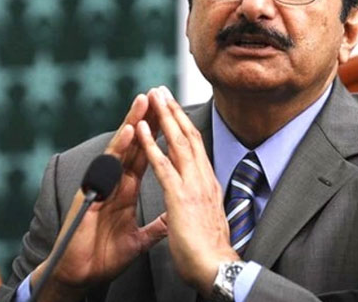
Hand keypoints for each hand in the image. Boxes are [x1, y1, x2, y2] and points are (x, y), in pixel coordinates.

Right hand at [32, 94, 167, 300]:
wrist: (81, 276)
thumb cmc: (105, 257)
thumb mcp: (138, 239)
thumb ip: (157, 225)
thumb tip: (174, 216)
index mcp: (126, 190)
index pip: (146, 156)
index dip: (158, 137)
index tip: (172, 116)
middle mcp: (114, 182)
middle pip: (133, 145)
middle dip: (145, 120)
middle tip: (159, 95)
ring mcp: (101, 185)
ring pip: (119, 149)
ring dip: (132, 124)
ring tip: (144, 102)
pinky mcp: (90, 193)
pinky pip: (106, 168)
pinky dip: (118, 150)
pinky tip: (130, 132)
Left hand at [137, 86, 239, 295]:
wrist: (215, 267)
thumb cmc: (209, 251)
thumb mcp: (205, 221)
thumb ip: (199, 206)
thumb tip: (195, 202)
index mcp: (207, 184)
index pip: (195, 147)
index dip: (183, 125)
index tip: (173, 109)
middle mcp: (203, 178)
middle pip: (188, 136)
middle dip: (174, 111)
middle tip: (162, 90)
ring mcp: (193, 186)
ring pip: (178, 143)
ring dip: (164, 117)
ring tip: (154, 97)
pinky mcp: (180, 197)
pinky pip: (162, 166)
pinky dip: (151, 145)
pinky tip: (141, 129)